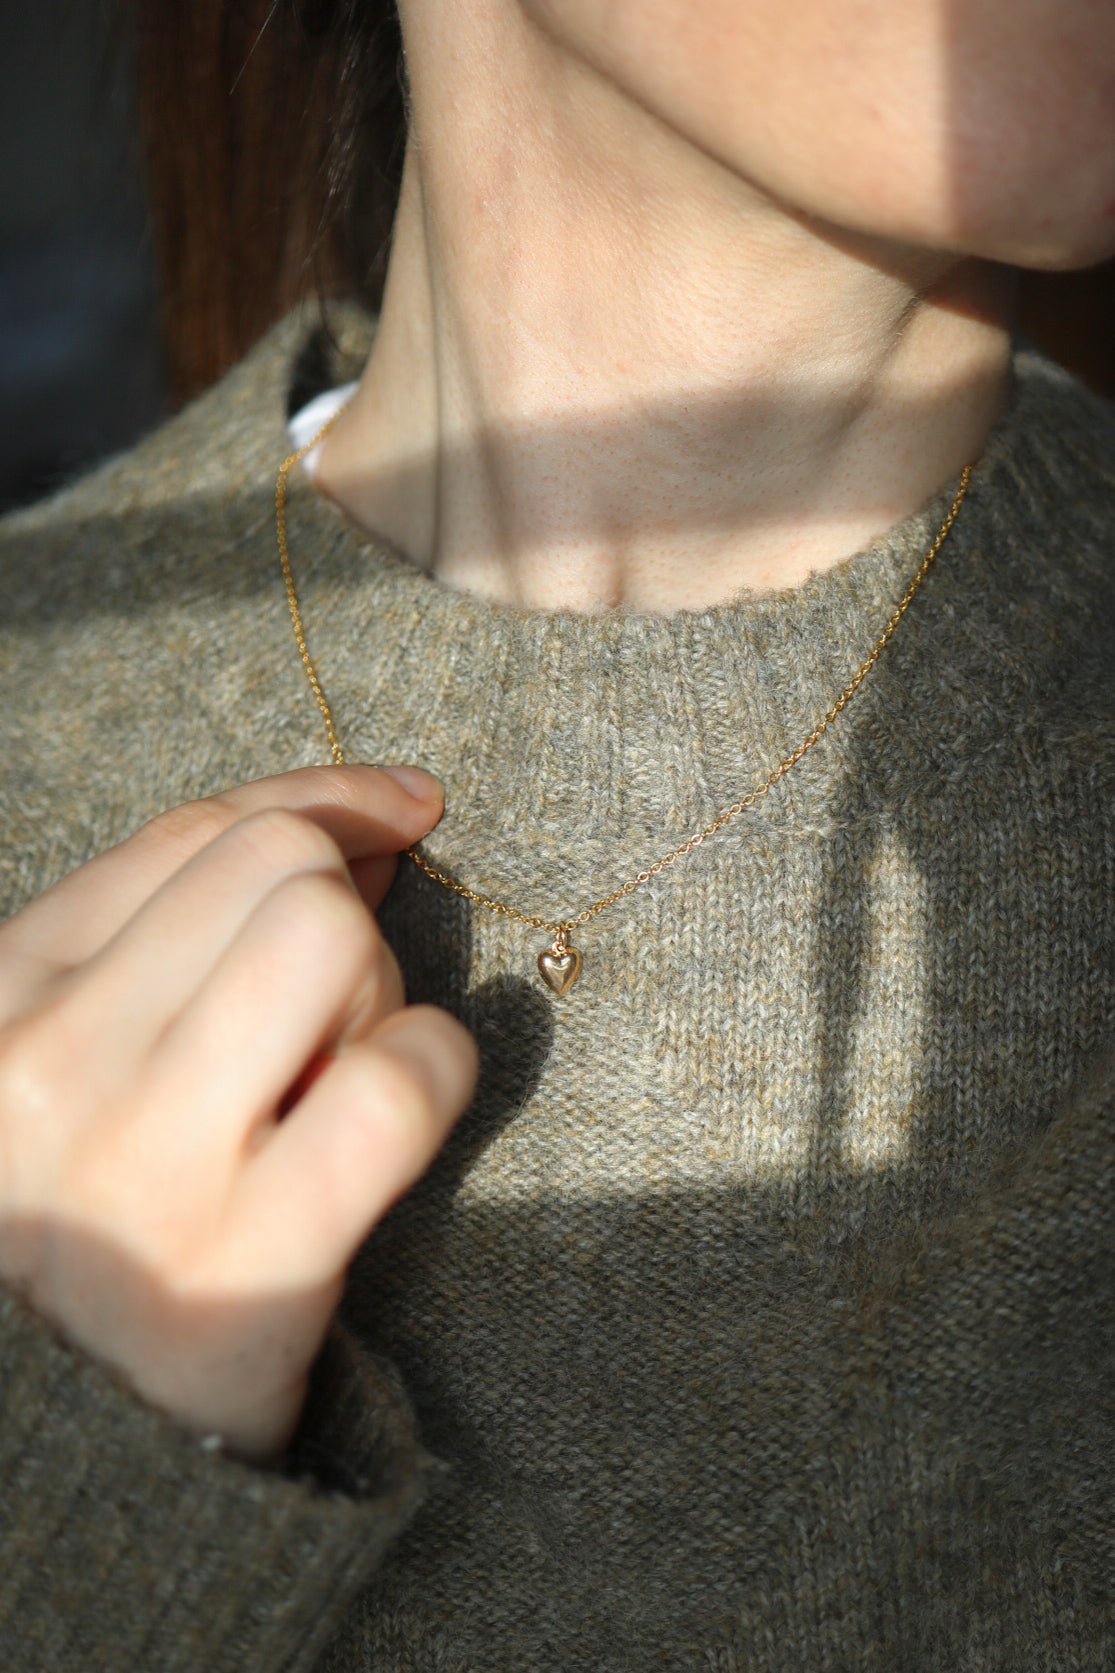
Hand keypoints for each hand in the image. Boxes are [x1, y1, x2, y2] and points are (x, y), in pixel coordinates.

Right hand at [0, 766, 477, 1459]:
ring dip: (380, 997)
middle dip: (344, 920)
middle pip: (280, 872)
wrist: (49, 1450)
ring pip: (331, 940)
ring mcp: (137, 1161)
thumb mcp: (86, 1055)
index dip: (326, 799)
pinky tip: (403, 1117)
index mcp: (6, 994)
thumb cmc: (89, 1220)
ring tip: (339, 1083)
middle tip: (331, 1026)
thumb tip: (371, 825)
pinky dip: (434, 1073)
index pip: (196, 833)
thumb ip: (188, 936)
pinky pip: (393, 1082)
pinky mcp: (237, 1264)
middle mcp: (51, 1059)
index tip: (406, 807)